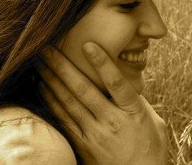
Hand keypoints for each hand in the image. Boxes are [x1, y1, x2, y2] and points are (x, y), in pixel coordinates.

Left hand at [37, 43, 167, 164]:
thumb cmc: (151, 148)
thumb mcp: (153, 120)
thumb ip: (136, 99)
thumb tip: (123, 78)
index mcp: (133, 111)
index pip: (116, 83)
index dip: (103, 63)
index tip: (89, 44)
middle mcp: (111, 121)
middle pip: (83, 90)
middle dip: (63, 66)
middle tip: (47, 46)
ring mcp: (95, 135)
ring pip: (68, 103)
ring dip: (51, 80)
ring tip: (39, 62)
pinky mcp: (83, 146)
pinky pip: (63, 120)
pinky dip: (51, 102)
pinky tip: (42, 87)